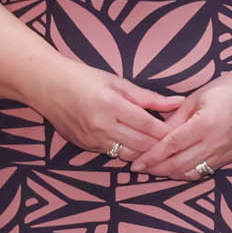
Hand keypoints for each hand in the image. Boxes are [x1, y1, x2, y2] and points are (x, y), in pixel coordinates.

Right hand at [30, 56, 181, 162]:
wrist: (47, 86)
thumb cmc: (84, 78)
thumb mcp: (117, 82)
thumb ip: (148, 97)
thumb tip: (178, 102)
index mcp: (111, 105)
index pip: (148, 125)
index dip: (168, 131)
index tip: (183, 131)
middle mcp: (101, 125)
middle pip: (141, 144)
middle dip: (161, 146)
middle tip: (178, 144)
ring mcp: (92, 139)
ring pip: (129, 154)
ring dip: (146, 153)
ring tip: (163, 149)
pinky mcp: (85, 146)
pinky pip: (114, 154)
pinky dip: (129, 152)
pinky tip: (141, 149)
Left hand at [132, 70, 231, 180]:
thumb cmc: (228, 89)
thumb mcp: (197, 97)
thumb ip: (176, 117)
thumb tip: (155, 133)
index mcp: (205, 124)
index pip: (171, 145)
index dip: (151, 156)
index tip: (136, 163)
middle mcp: (215, 142)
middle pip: (179, 164)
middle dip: (156, 169)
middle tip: (139, 168)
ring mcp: (224, 152)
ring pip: (191, 172)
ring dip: (170, 173)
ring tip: (154, 170)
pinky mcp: (230, 157)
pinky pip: (204, 171)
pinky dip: (187, 173)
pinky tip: (176, 169)